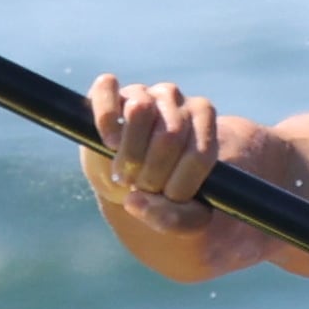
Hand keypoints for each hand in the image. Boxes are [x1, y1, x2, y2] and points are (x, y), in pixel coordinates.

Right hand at [83, 75, 219, 236]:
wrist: (129, 181)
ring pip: (140, 110)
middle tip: (144, 187)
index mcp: (202, 117)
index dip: (182, 184)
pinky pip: (106, 89)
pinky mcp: (109, 92)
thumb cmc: (162, 193)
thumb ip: (174, 218)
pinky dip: (106, 120)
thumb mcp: (180, 214)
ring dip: (130, 154)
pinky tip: (109, 143)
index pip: (200, 152)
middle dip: (154, 173)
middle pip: (170, 135)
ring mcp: (142, 92)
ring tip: (126, 173)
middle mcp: (174, 99)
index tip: (169, 197)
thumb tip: (135, 201)